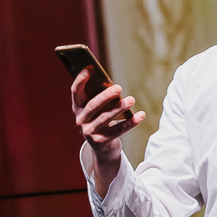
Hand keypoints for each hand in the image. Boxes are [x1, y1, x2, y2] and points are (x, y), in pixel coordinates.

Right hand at [72, 67, 140, 195]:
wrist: (102, 148)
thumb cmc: (102, 120)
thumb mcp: (98, 109)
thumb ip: (101, 96)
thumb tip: (114, 85)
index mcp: (77, 108)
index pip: (75, 92)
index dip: (80, 80)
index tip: (89, 68)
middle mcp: (80, 120)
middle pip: (92, 106)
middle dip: (105, 96)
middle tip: (119, 87)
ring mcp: (89, 132)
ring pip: (106, 118)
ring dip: (119, 108)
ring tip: (131, 99)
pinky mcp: (101, 142)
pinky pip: (118, 131)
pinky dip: (131, 123)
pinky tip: (141, 115)